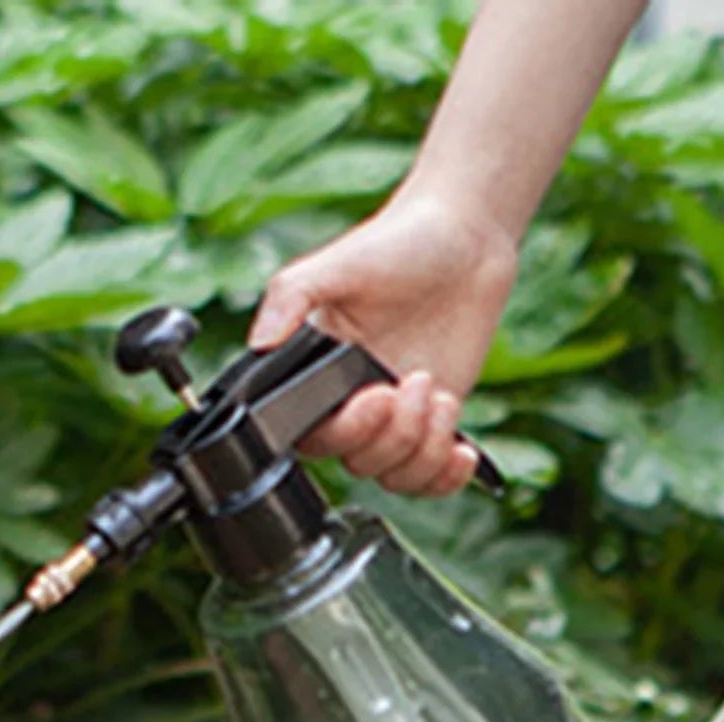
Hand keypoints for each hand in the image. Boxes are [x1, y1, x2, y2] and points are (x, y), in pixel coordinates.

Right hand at [247, 192, 518, 494]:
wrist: (463, 239)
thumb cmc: (394, 246)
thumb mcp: (333, 265)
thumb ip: (288, 299)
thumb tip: (260, 344)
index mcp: (316, 379)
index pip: (312, 438)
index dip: (347, 432)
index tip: (376, 396)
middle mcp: (350, 405)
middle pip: (356, 462)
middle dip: (391, 434)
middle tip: (414, 382)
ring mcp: (394, 419)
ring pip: (394, 476)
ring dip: (423, 450)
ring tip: (439, 398)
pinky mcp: (434, 423)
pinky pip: (430, 479)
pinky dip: (446, 478)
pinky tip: (462, 450)